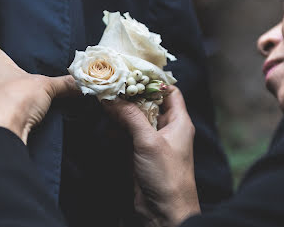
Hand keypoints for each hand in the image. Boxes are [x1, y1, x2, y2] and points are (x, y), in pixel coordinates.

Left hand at [0, 46, 77, 143]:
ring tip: (28, 100)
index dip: (22, 60)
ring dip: (10, 95)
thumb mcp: (46, 86)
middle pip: (1, 72)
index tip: (35, 68)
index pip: (5, 52)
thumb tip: (82, 84)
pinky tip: (18, 113)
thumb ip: (65, 83)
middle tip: (34, 84)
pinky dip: (5, 109)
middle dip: (16, 79)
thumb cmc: (15, 99)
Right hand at [103, 86, 200, 226]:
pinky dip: (118, 129)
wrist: (165, 213)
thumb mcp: (149, 141)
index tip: (132, 72)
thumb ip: (130, 116)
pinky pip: (129, 135)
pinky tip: (107, 124)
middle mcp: (167, 129)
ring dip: (122, 112)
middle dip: (131, 95)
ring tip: (105, 101)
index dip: (153, 81)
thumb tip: (112, 97)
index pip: (169, 92)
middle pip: (149, 103)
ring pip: (136, 119)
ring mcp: (153, 142)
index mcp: (178, 121)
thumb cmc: (166, 176)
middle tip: (112, 85)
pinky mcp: (141, 154)